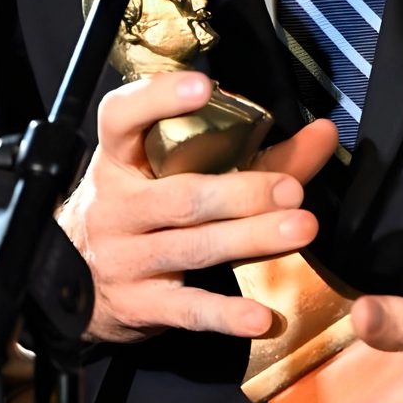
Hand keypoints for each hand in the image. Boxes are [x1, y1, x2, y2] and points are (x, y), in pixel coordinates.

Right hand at [56, 72, 338, 344]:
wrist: (78, 282)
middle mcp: (116, 205)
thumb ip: (254, 153)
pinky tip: (262, 315)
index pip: (122, 117)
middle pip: (181, 196)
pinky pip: (186, 309)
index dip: (158, 98)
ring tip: (299, 229)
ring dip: (250, 238)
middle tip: (292, 189)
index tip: (204, 86)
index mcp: (119, 158)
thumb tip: (324, 132)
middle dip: (241, 192)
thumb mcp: (171, 172)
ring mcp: (125, 258)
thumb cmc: (139, 210)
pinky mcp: (138, 306)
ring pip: (192, 247)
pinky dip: (225, 314)